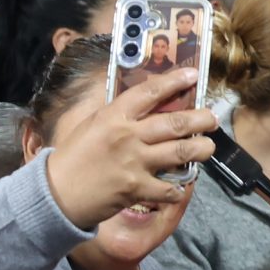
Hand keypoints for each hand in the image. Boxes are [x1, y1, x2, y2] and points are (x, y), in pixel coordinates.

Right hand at [41, 66, 215, 226]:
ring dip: (201, 149)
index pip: (150, 92)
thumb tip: (146, 107)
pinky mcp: (137, 189)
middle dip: (200, 119)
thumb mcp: (93, 126)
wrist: (57, 194)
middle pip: (175, 123)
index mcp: (114, 116)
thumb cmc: (74, 158)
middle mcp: (127, 136)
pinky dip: (179, 187)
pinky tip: (182, 184)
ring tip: (208, 147)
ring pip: (180, 152)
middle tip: (212, 118)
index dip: (174, 81)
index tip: (192, 76)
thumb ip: (119, 116)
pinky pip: (169, 188)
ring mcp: (134, 163)